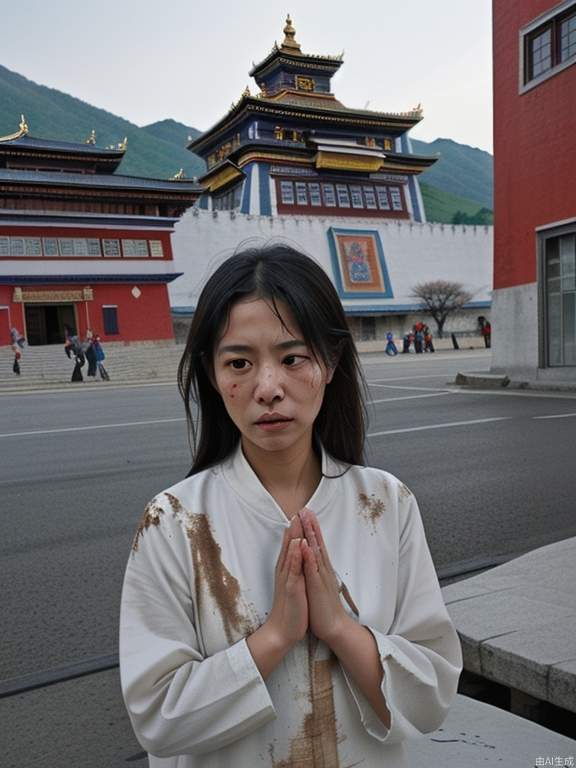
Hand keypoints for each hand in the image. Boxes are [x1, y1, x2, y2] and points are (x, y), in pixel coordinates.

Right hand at [265, 515, 308, 651]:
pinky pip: (293, 569)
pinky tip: (298, 545)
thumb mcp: (294, 584)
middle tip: (297, 509)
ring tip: (296, 520)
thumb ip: (294, 570)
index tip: (299, 513)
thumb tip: (298, 557)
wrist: (282, 630)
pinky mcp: (291, 587)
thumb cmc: (291, 607)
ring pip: (290, 553)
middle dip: (293, 527)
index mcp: (287, 570)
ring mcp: (287, 578)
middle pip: (289, 545)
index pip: (291, 546)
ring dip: (293, 536)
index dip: (295, 530)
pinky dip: (296, 556)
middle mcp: (285, 571)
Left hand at [299, 508, 350, 645]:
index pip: (315, 544)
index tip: (305, 513)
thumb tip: (314, 560)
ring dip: (311, 533)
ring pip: (315, 550)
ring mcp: (320, 576)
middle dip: (311, 525)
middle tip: (306, 508)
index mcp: (320, 569)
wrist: (334, 627)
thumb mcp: (318, 584)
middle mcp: (322, 569)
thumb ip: (316, 571)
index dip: (311, 529)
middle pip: (316, 543)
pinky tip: (306, 543)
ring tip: (306, 518)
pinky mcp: (317, 586)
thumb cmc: (323, 607)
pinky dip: (309, 554)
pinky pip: (312, 568)